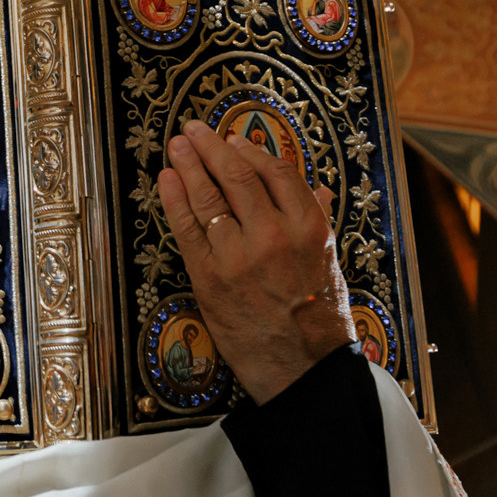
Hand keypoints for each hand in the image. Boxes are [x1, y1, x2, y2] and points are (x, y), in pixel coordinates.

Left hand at [158, 121, 352, 403]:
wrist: (303, 367)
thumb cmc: (320, 316)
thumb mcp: (329, 260)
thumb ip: (315, 218)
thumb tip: (311, 186)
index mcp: (308, 226)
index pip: (275, 171)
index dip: (250, 150)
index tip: (234, 138)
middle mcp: (272, 234)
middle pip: (236, 175)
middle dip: (211, 147)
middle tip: (195, 130)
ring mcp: (237, 255)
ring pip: (208, 196)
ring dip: (188, 165)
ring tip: (177, 145)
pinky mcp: (210, 276)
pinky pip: (187, 228)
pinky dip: (174, 200)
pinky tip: (167, 180)